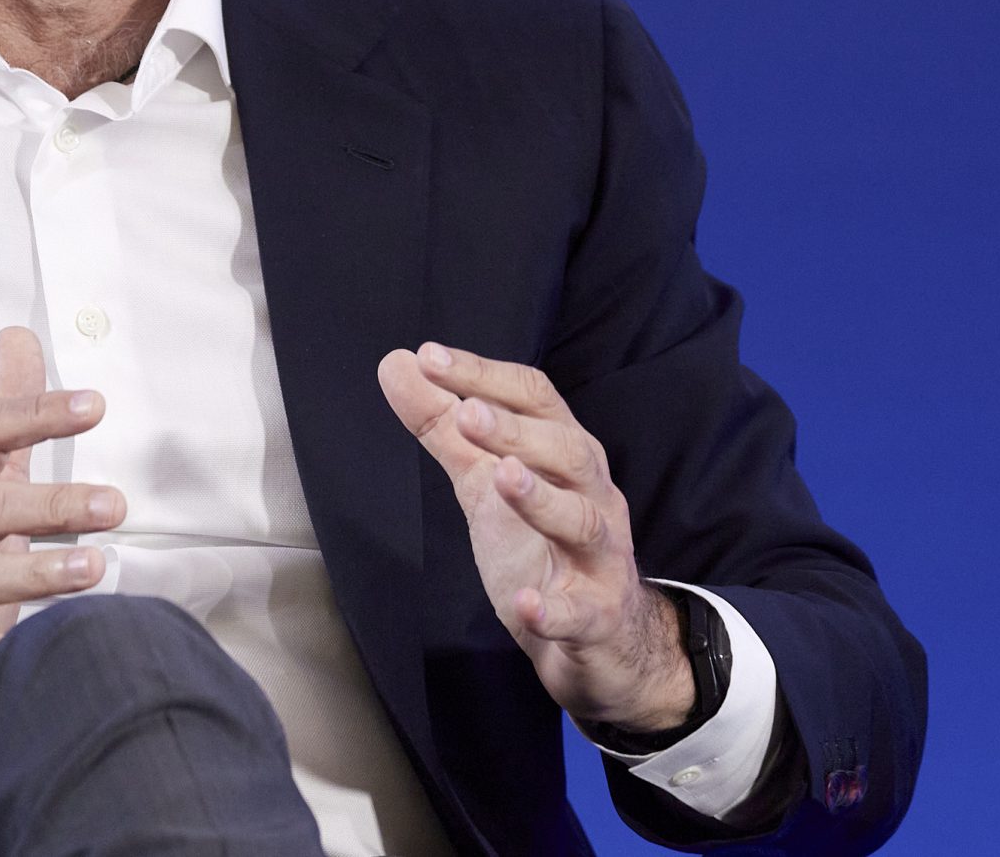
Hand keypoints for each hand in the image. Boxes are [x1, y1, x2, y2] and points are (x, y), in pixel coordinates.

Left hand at [378, 342, 693, 733]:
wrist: (599, 642)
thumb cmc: (541, 549)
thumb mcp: (486, 484)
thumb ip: (445, 429)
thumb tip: (398, 365)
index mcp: (565, 456)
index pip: (535, 399)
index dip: (485, 376)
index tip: (430, 358)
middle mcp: (592, 496)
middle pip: (567, 451)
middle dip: (516, 430)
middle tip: (465, 413)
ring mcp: (600, 558)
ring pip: (582, 520)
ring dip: (541, 499)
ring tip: (502, 476)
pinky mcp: (598, 617)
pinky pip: (582, 612)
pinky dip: (554, 609)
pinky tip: (526, 602)